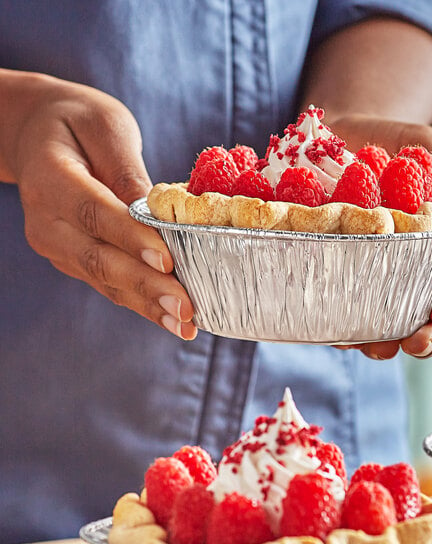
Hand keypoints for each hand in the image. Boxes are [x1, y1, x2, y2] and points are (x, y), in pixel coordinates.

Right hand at [2, 71, 196, 338]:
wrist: (39, 138)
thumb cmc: (79, 123)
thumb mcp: (106, 126)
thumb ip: (127, 168)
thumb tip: (155, 210)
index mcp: (50, 179)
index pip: (93, 214)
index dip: (130, 239)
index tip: (167, 261)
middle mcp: (47, 221)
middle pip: (98, 259)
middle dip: (146, 286)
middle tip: (185, 308)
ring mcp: (58, 246)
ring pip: (105, 281)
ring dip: (147, 306)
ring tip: (185, 324)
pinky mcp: (74, 260)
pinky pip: (108, 285)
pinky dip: (141, 303)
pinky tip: (172, 320)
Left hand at [330, 114, 431, 359]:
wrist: (333, 133)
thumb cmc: (387, 139)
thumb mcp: (420, 145)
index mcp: (428, 248)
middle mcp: (395, 269)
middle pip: (414, 317)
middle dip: (420, 337)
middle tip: (415, 343)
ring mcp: (357, 273)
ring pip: (371, 323)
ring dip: (375, 342)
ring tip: (371, 346)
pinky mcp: (322, 270)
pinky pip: (327, 306)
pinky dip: (330, 323)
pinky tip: (329, 331)